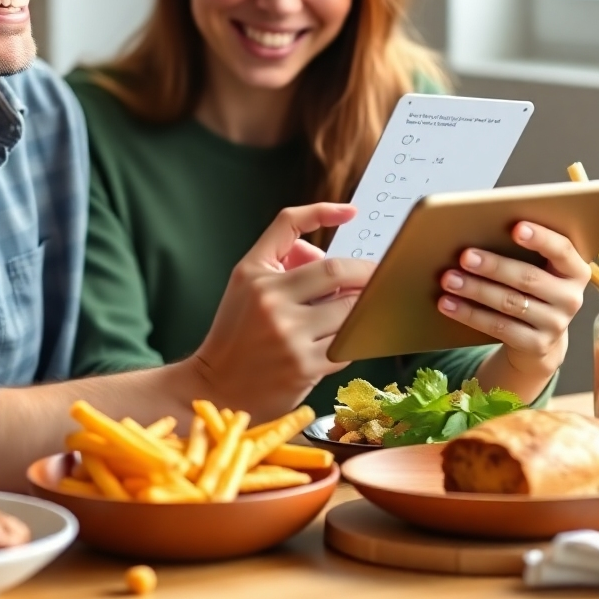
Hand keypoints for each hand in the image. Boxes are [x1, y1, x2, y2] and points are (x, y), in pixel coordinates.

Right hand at [191, 203, 376, 418]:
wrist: (217, 387)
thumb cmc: (235, 334)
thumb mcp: (245, 286)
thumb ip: (280, 260)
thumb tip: (320, 251)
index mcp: (255, 275)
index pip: (289, 225)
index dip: (323, 212)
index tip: (350, 212)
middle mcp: (270, 300)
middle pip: (335, 271)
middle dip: (366, 271)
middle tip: (381, 273)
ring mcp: (289, 334)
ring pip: (347, 309)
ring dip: (362, 307)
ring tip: (363, 307)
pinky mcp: (305, 366)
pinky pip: (346, 343)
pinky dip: (354, 338)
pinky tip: (348, 337)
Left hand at [436, 222, 589, 399]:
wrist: (539, 339)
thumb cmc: (531, 289)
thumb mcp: (538, 269)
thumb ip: (523, 250)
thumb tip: (481, 227)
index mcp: (575, 270)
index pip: (562, 250)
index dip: (541, 238)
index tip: (516, 227)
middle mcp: (570, 298)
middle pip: (528, 278)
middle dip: (493, 266)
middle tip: (464, 256)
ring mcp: (555, 324)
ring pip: (509, 303)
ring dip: (475, 289)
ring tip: (448, 279)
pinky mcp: (536, 345)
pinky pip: (499, 327)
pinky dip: (469, 314)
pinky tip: (448, 304)